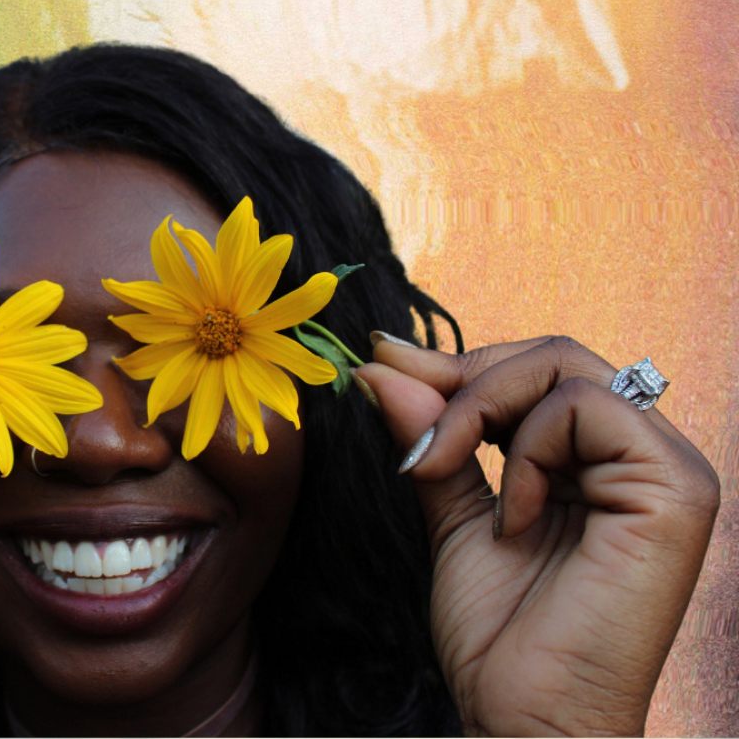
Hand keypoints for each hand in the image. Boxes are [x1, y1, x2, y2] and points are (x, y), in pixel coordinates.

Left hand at [356, 336, 718, 736]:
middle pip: (553, 355)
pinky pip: (587, 409)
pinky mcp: (676, 490)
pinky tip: (514, 517)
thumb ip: (433, 434)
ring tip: (448, 476)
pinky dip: (529, 449)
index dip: (458, 364)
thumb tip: (383, 362)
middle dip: (464, 379)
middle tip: (413, 431)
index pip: (537, 370)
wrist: (527, 720)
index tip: (382, 360)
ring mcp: (667, 470)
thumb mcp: (452, 512)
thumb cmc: (499, 634)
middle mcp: (642, 456)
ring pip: (565, 367)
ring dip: (481, 412)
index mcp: (600, 461)